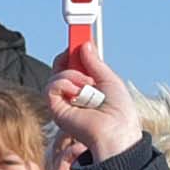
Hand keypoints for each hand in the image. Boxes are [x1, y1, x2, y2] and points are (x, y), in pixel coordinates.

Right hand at [44, 50, 146, 165]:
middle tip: (77, 48)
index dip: (74, 50)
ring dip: (72, 74)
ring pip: (56, 74)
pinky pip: (51, 86)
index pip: (75, 65)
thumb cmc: (119, 114)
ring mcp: (64, 102)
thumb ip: (95, 63)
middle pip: (61, 66)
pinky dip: (64, 83)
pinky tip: (78, 91)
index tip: (79, 35)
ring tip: (87, 85)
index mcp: (88, 87)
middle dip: (68, 55)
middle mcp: (75, 94)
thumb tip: (84, 45)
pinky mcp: (56, 109)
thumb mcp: (110, 80)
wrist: (115, 133)